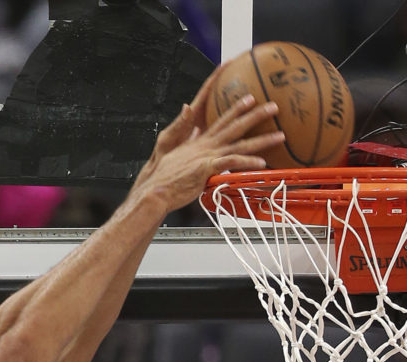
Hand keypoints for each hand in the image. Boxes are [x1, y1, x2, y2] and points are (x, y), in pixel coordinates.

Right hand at [135, 76, 283, 213]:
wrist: (156, 189)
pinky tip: (261, 164)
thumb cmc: (164, 177)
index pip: (221, 119)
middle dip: (255, 114)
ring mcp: (208, 156)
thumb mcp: (174, 154)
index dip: (235, 108)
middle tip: (273, 106)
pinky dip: (247, 163)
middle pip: (235, 126)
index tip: (249, 97)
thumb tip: (192, 127)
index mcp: (199, 142)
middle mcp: (206, 145)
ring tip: (280, 136)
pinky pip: (231, 163)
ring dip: (261, 140)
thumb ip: (186, 140)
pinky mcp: (207, 169)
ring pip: (240, 144)